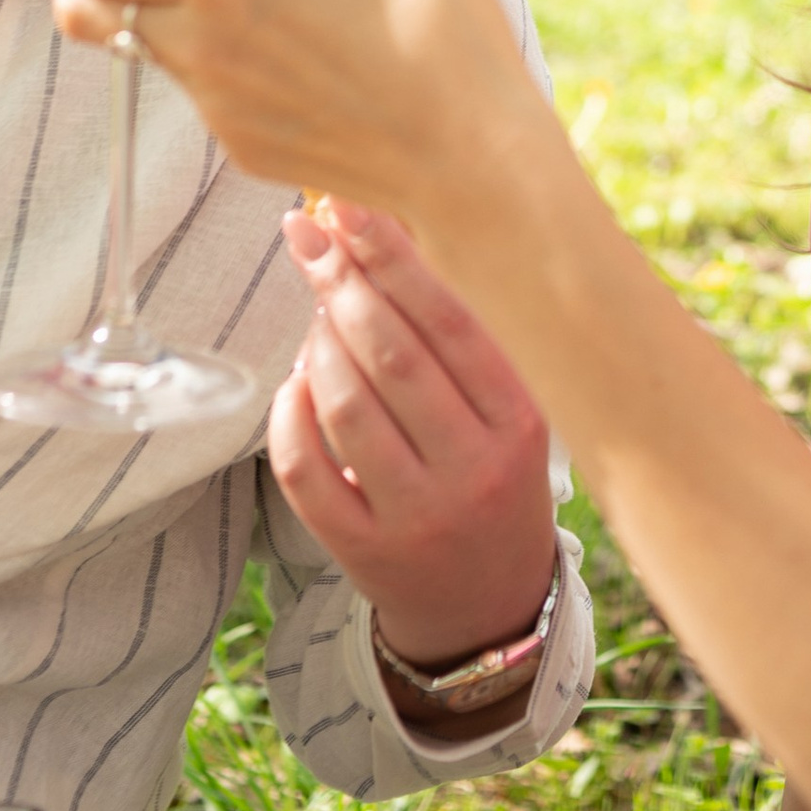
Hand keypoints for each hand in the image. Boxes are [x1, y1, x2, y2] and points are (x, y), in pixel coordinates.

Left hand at [0, 0, 555, 256]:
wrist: (468, 153)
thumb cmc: (435, 28)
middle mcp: (199, 39)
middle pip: (89, 6)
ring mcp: (215, 103)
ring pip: (142, 48)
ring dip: (141, 11)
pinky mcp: (243, 145)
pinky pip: (196, 93)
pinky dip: (202, 59)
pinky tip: (265, 44)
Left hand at [272, 197, 558, 672]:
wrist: (489, 603)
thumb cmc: (495, 476)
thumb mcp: (507, 407)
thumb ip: (461, 331)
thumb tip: (386, 228)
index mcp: (521, 421)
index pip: (452, 323)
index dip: (394, 258)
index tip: (348, 207)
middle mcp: (474, 470)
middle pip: (393, 358)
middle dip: (341, 285)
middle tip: (309, 238)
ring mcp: (417, 516)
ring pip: (346, 409)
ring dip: (317, 345)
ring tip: (317, 315)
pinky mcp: (364, 552)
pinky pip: (305, 471)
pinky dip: (288, 415)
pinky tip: (294, 385)